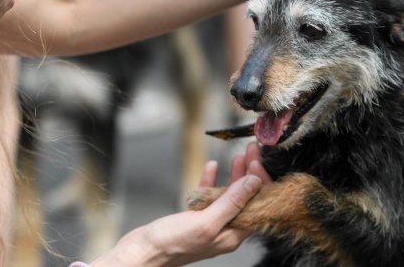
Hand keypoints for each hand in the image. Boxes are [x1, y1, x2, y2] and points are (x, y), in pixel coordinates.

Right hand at [89, 143, 270, 266]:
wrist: (143, 252)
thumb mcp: (206, 221)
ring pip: (229, 195)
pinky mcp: (196, 217)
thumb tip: (254, 182)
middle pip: (245, 198)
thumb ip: (232, 202)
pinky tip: (212, 166)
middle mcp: (226, 229)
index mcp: (233, 234)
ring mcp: (211, 222)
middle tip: (252, 151)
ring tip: (238, 155)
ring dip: (234, 175)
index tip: (257, 162)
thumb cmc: (172, 243)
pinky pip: (209, 196)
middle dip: (250, 174)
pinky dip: (212, 181)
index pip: (258, 206)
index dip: (260, 183)